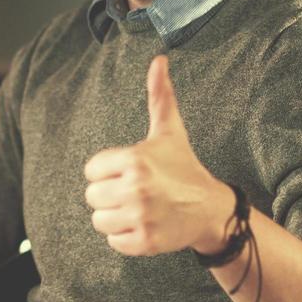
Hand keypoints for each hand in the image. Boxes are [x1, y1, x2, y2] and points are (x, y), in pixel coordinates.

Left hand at [83, 55, 235, 255]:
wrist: (211, 209)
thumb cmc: (183, 167)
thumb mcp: (170, 131)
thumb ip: (159, 96)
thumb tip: (158, 59)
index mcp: (134, 159)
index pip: (91, 170)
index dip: (107, 171)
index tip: (128, 172)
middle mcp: (136, 189)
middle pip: (92, 197)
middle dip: (109, 194)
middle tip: (134, 191)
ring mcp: (140, 217)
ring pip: (99, 220)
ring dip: (114, 216)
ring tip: (137, 208)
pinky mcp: (145, 242)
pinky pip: (113, 241)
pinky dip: (124, 236)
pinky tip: (143, 224)